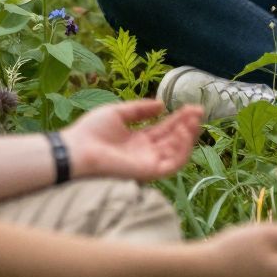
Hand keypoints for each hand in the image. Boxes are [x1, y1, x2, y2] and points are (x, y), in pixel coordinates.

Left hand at [63, 99, 203, 182]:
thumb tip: (161, 104)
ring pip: (176, 153)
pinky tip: (183, 132)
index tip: (192, 106)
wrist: (77, 149)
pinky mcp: (148, 172)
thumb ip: (140, 109)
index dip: (179, 118)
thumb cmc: (91, 131)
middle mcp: (146, 152)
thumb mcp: (119, 112)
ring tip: (192, 120)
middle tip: (199, 110)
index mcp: (138, 140)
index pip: (164, 129)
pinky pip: (171, 164)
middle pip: (173, 139)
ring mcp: (147, 163)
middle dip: (188, 125)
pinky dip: (181, 150)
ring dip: (187, 137)